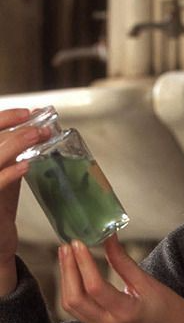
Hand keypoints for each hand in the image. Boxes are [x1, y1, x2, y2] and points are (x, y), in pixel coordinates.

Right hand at [0, 108, 48, 294]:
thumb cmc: (0, 209)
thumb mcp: (5, 177)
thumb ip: (14, 156)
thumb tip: (37, 129)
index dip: (4, 118)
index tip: (27, 113)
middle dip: (12, 128)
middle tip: (39, 125)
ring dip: (14, 144)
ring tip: (38, 136)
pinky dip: (9, 173)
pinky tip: (26, 165)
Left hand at [58, 234, 183, 322]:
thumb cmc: (171, 310)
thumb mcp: (149, 283)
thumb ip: (124, 262)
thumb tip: (108, 238)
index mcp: (124, 313)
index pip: (94, 287)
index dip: (83, 263)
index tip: (78, 242)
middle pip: (74, 299)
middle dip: (67, 270)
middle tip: (67, 246)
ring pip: (72, 307)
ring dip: (67, 280)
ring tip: (67, 256)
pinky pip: (80, 311)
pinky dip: (74, 291)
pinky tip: (76, 274)